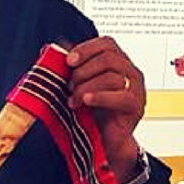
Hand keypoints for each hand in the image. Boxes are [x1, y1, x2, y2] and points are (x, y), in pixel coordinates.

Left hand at [66, 36, 143, 172]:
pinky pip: (121, 96)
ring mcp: (136, 88)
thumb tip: (47, 49)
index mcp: (118, 62)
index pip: (107, 43)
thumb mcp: (77, 84)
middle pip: (108, 58)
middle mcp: (130, 72)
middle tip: (69, 86)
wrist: (103, 140)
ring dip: (86, 87)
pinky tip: (86, 101)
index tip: (69, 60)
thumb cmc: (92, 110)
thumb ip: (68, 66)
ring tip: (73, 100)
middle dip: (83, 71)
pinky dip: (100, 97)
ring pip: (112, 76)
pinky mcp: (135, 106)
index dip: (86, 49)